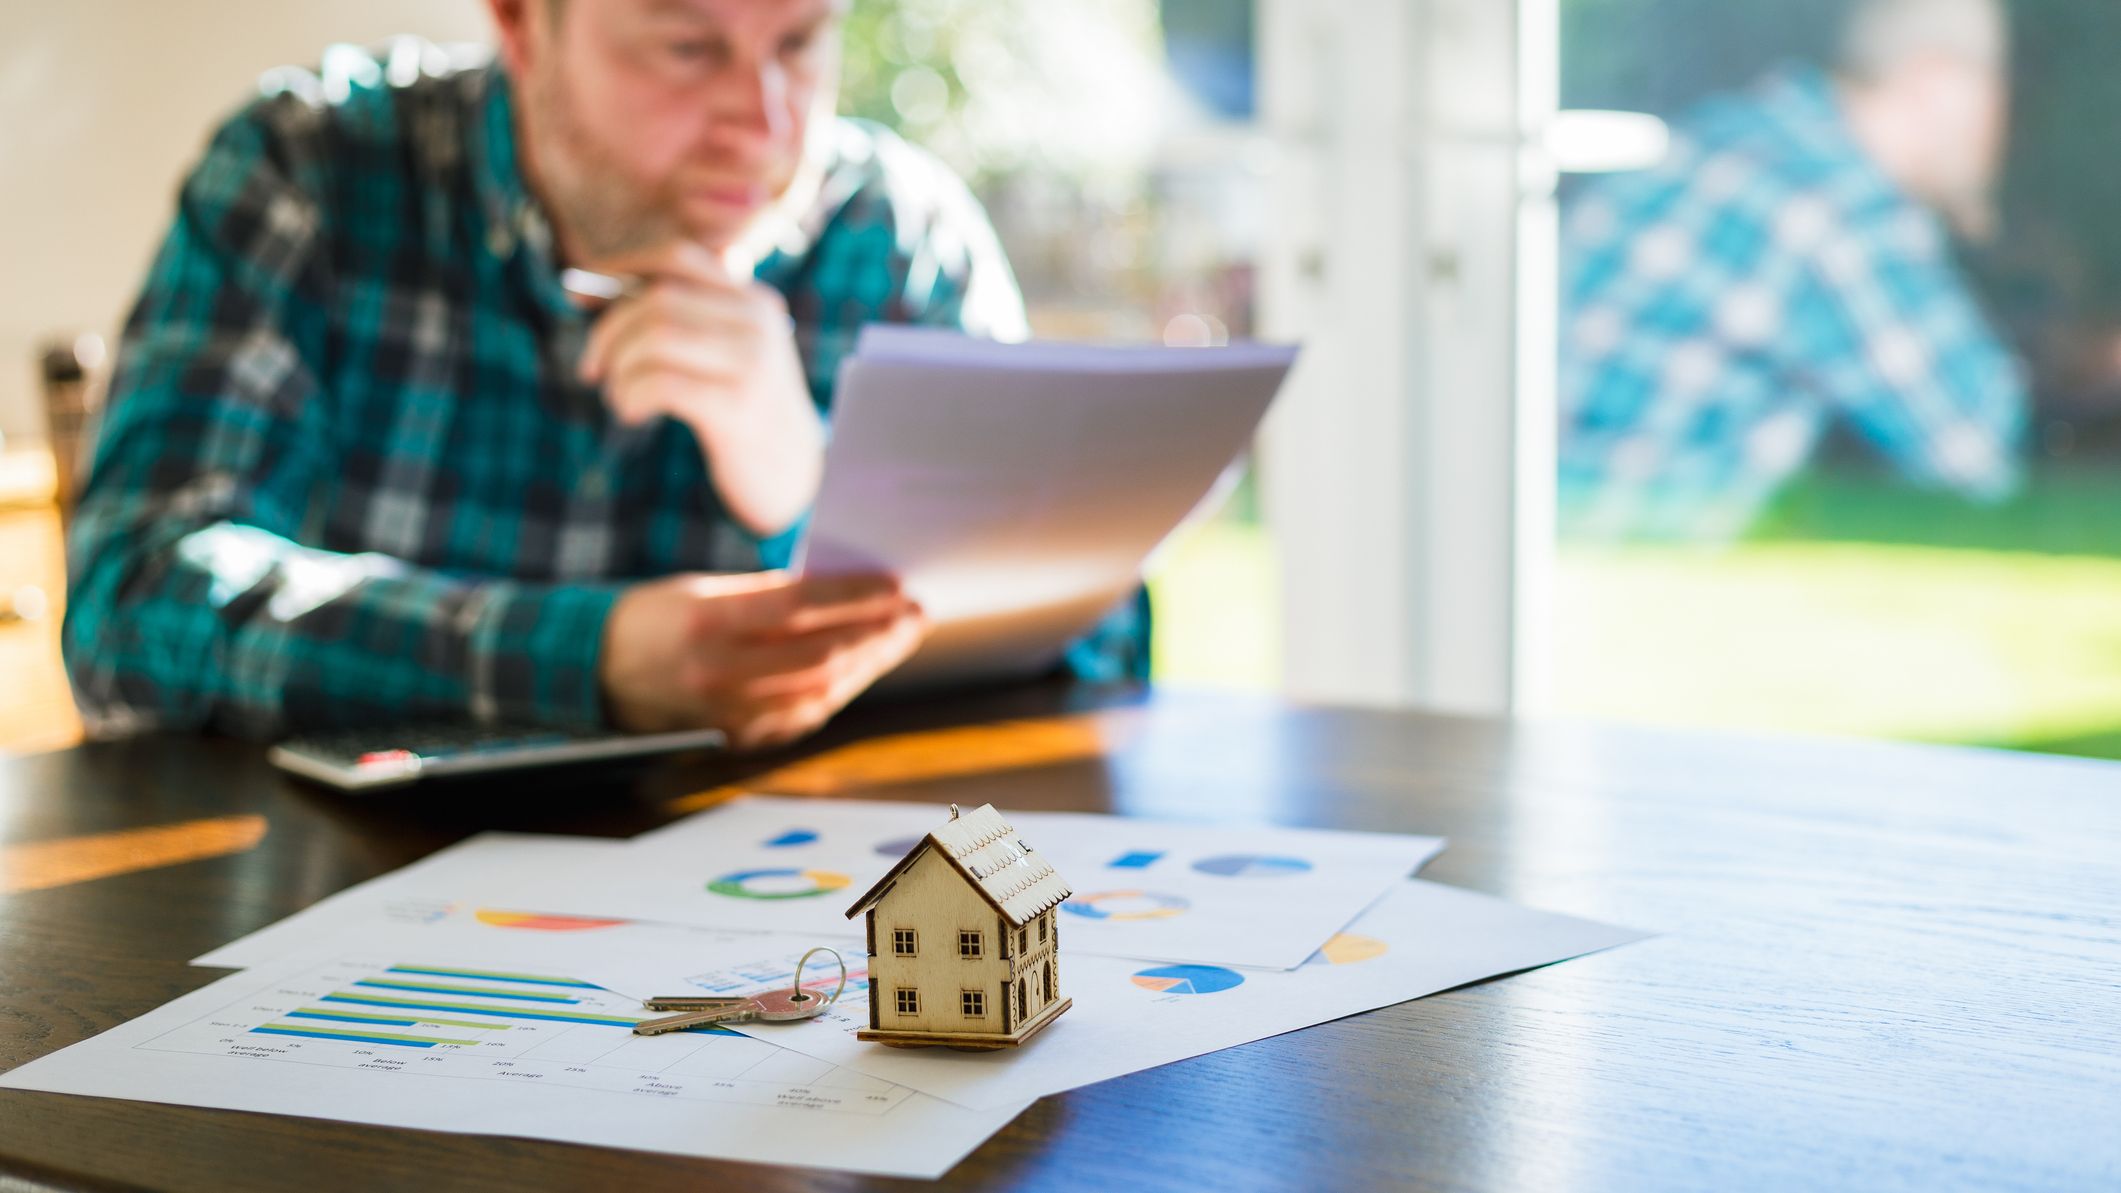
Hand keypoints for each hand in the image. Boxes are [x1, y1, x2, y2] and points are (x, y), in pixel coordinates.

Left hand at [577, 242, 822, 538]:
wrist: (793, 473)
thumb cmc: (743, 410)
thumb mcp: (727, 351)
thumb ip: (684, 315)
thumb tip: (593, 285)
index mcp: (754, 301)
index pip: (677, 257)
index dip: (621, 268)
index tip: (579, 295)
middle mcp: (757, 323)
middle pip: (657, 299)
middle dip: (609, 332)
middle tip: (593, 368)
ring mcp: (752, 362)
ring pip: (655, 337)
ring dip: (619, 369)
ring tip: (619, 396)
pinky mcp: (736, 405)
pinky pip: (660, 383)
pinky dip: (630, 396)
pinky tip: (633, 412)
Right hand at [599, 571, 925, 750]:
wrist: (592, 672)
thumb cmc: (652, 618)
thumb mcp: (704, 588)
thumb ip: (769, 593)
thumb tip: (839, 591)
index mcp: (708, 624)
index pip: (800, 609)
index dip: (856, 598)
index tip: (896, 586)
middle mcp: (719, 674)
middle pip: (820, 656)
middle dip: (877, 635)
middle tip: (915, 614)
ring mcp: (728, 713)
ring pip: (819, 693)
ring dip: (868, 665)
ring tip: (900, 637)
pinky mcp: (735, 737)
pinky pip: (801, 717)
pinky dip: (837, 692)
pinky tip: (861, 669)